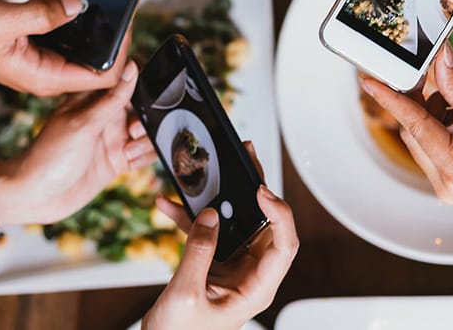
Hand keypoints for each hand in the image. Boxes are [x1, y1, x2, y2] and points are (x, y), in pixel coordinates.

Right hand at [0, 0, 129, 95]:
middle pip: (97, 55)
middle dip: (101, 25)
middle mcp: (51, 71)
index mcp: (47, 76)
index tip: (125, 24)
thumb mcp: (2, 21)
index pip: (103, 77)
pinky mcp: (40, 44)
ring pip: (79, 37)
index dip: (120, 54)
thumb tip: (77, 5)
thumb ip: (42, 14)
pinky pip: (60, 26)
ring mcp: (46, 58)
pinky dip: (52, 5)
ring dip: (72, 9)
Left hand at [0, 61, 156, 224]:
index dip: (143, 84)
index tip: (149, 96)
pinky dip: (146, 156)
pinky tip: (131, 161)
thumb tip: (132, 67)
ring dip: (147, 140)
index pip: (127, 80)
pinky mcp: (117, 161)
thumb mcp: (82, 124)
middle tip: (132, 132)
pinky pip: (144, 153)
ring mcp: (112, 139)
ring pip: (147, 131)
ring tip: (128, 151)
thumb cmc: (48, 157)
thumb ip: (112, 98)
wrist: (34, 199)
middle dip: (148, 118)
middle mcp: (106, 116)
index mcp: (93, 98)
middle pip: (143, 107)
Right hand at [142, 144, 297, 329]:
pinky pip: (207, 233)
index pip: (284, 244)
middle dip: (255, 189)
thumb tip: (209, 216)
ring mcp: (234, 267)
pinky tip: (169, 205)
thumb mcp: (186, 294)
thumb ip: (198, 252)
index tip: (261, 191)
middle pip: (265, 224)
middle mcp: (252, 274)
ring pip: (237, 222)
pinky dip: (189, 218)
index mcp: (257, 288)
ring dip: (221, 198)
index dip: (279, 214)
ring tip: (217, 168)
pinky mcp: (214, 263)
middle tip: (247, 158)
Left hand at [360, 43, 452, 212]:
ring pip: (425, 139)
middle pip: (416, 132)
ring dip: (435, 113)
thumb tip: (439, 58)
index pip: (413, 124)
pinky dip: (444, 127)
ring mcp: (449, 188)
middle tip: (434, 74)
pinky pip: (437, 149)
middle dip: (423, 101)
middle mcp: (445, 184)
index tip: (369, 80)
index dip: (390, 99)